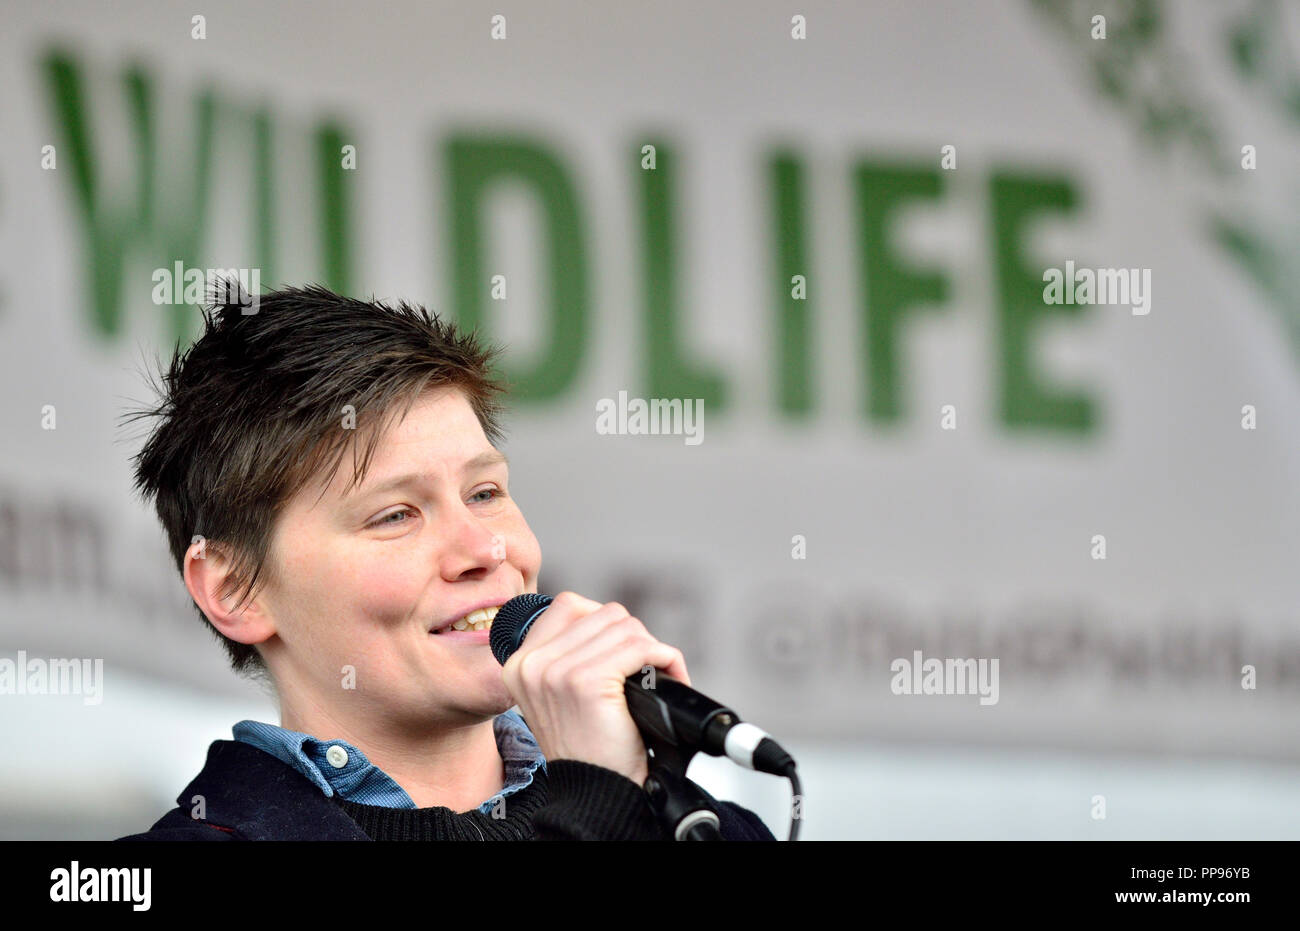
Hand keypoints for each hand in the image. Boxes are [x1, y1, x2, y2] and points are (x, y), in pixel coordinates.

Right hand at [500, 591, 690, 786]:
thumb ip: (568, 654)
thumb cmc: (588, 748)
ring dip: (652, 649)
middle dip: (633, 638)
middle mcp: (532, 664)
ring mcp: (556, 672)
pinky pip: (640, 648)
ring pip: (625, 627)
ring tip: (658, 674)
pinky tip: (669, 676)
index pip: (568, 604)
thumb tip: (612, 620)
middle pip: (603, 614)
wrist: (595, 791)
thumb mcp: (558, 694)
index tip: (620, 649)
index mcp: (520, 663)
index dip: (604, 621)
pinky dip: (664, 658)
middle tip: (645, 668)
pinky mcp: (585, 681)